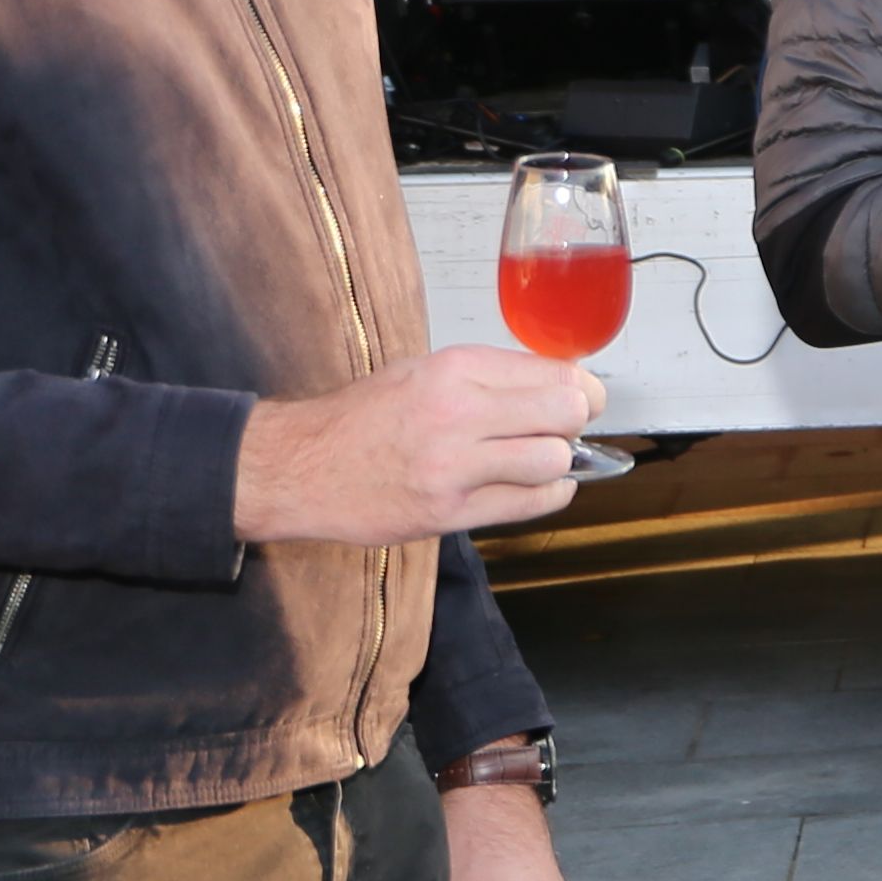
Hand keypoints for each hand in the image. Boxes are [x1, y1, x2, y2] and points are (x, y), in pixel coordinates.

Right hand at [236, 348, 591, 545]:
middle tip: (561, 430)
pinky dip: (549, 495)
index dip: (580, 390)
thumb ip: (489, 378)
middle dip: (574, 423)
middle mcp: (457, 412)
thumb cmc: (362, 419)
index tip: (579, 400)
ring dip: (558, 463)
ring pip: (554, 460)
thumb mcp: (423, 372)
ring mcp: (453, 466)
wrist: (301, 467)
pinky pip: (530, 503)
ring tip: (536, 460)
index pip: (555, 373)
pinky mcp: (448, 511)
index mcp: (454, 369)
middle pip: (565, 412)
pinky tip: (535, 487)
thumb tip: (558, 387)